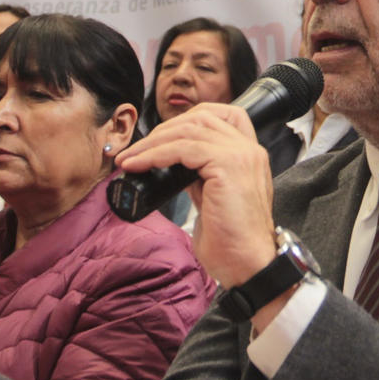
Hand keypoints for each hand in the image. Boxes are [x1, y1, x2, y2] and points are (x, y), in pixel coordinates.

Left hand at [117, 103, 276, 288]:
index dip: (187, 120)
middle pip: (199, 118)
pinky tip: (139, 165)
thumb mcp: (213, 198)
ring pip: (187, 130)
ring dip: (152, 143)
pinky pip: (182, 148)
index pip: (220, 115)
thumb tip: (171, 164)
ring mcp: (241, 154)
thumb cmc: (232, 241)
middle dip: (162, 131)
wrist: (248, 265)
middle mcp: (249, 149)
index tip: (159, 137)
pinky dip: (155, 154)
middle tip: (134, 152)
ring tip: (129, 159)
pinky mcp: (227, 165)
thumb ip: (199, 175)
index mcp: (249, 154)